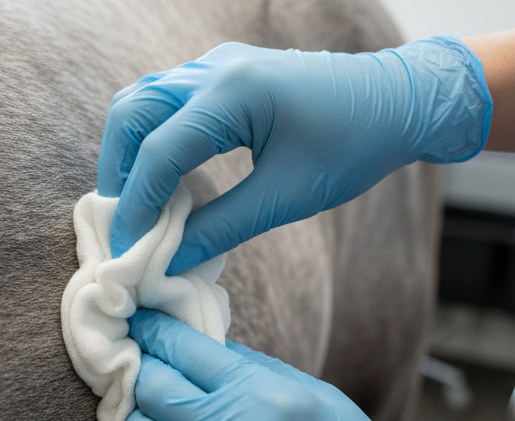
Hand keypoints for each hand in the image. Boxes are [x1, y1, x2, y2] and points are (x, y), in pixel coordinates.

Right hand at [97, 36, 490, 271]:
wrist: (397, 102)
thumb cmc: (353, 146)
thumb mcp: (287, 197)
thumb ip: (222, 228)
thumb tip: (171, 260)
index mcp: (233, 93)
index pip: (159, 151)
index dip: (136, 206)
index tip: (127, 251)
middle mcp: (215, 69)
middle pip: (132, 112)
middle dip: (118, 172)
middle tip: (120, 226)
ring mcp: (217, 65)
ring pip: (144, 102)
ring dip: (131, 153)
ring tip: (136, 207)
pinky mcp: (224, 73)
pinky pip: (168, 102)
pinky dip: (154, 140)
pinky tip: (166, 182)